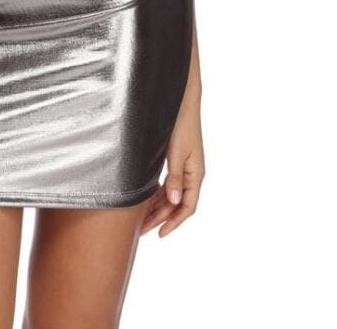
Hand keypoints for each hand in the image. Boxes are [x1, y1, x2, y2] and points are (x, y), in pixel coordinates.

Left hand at [140, 92, 203, 236]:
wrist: (181, 102)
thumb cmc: (181, 124)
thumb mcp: (176, 152)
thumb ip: (175, 177)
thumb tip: (176, 202)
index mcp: (196, 174)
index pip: (188, 207)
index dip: (174, 222)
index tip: (160, 233)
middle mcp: (191, 173)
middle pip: (177, 204)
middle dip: (160, 218)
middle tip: (142, 230)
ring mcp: (184, 167)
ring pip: (172, 195)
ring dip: (158, 207)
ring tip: (141, 219)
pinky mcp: (176, 160)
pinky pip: (168, 184)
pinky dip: (158, 194)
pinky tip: (146, 199)